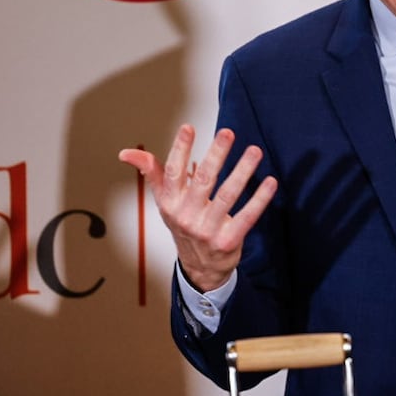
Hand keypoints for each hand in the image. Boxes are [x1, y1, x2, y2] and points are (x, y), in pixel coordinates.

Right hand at [120, 125, 277, 292]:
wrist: (200, 267)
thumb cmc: (184, 224)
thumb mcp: (165, 201)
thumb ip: (152, 172)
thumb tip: (126, 153)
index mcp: (170, 203)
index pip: (172, 172)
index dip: (179, 150)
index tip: (188, 128)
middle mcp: (186, 216)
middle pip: (203, 180)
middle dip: (216, 155)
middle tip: (227, 133)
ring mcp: (208, 229)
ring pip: (228, 195)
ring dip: (243, 171)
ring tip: (254, 151)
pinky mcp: (228, 240)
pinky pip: (247, 216)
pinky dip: (260, 198)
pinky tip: (269, 181)